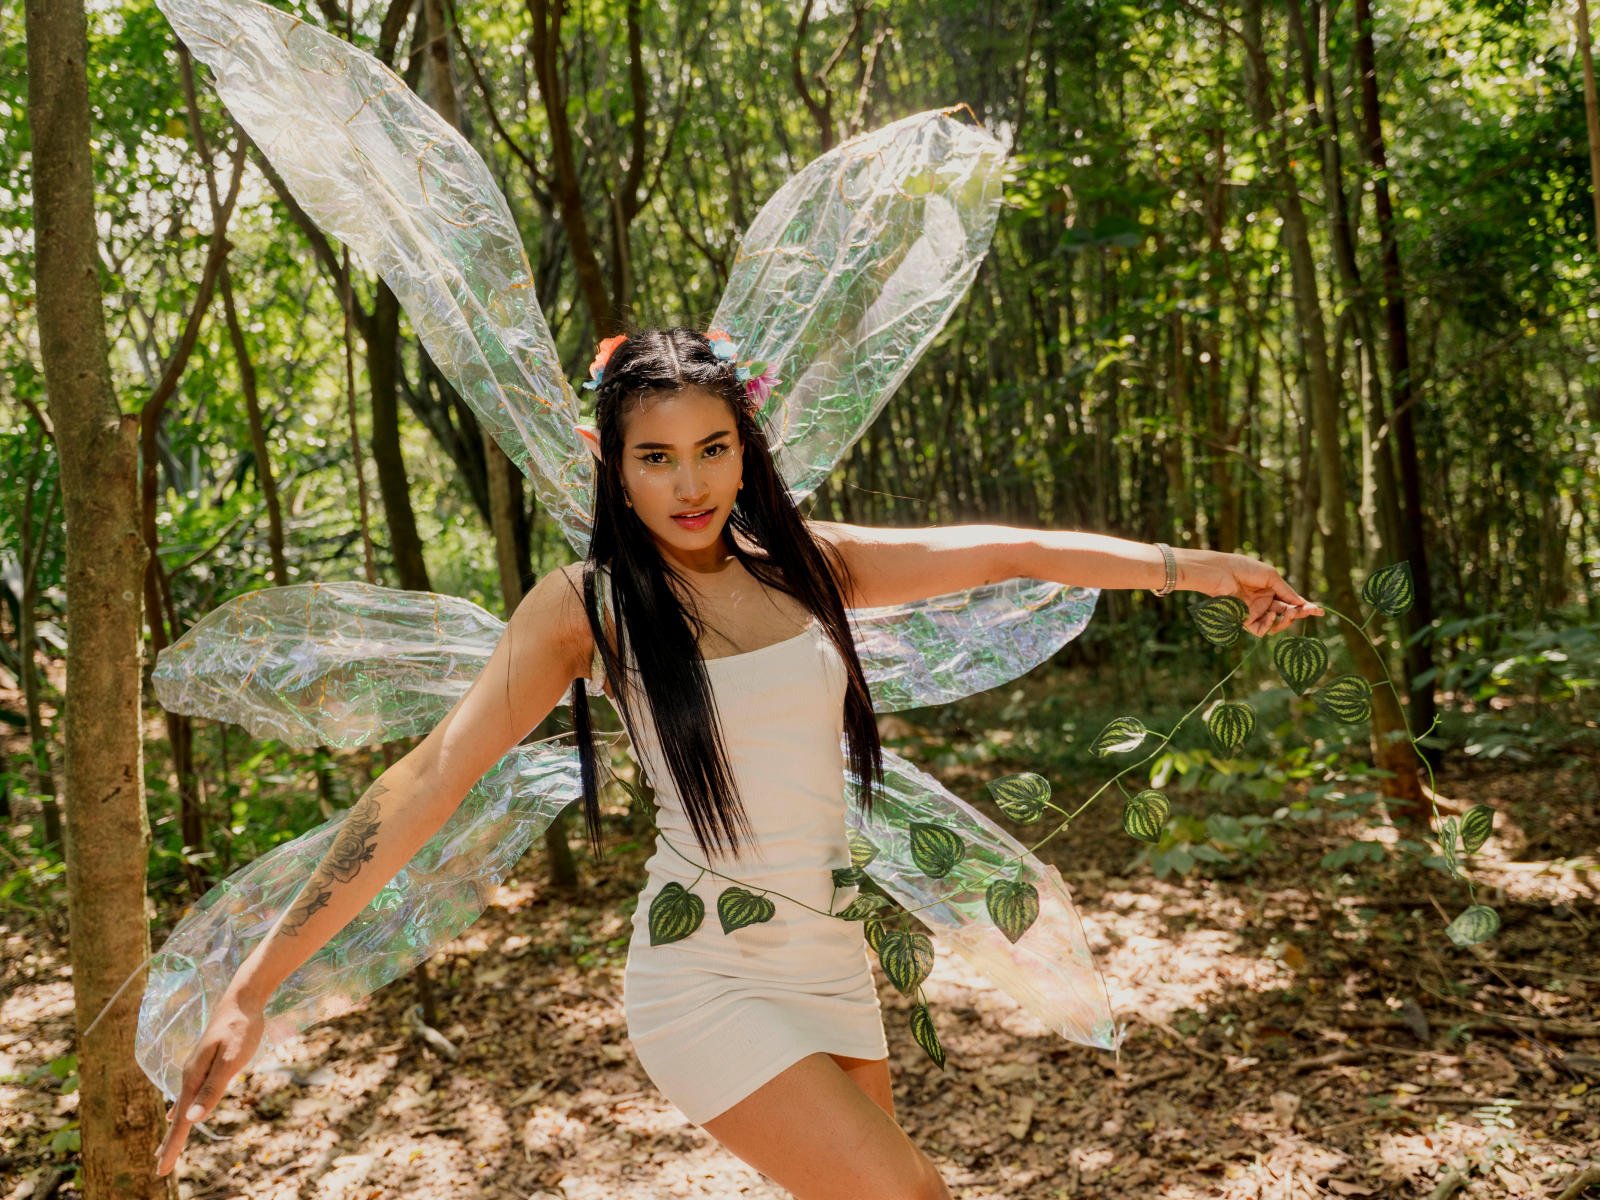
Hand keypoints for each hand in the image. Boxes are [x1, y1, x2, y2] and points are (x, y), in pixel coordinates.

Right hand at [155, 989, 263, 1176]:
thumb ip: (212, 1089)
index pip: (181, 1122)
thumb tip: (191, 1120)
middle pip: (178, 1118)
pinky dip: (181, 1110)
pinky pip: (188, 1094)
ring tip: (166, 1148)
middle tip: (159, 1170)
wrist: (243, 998)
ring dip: (175, 1130)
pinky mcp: (205, 1063)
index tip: (161, 1171)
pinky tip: (177, 1114)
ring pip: (183, 1106)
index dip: (172, 1147)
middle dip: (170, 1144)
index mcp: (193, 1078)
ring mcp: (196, 1069)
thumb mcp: (231, 1059)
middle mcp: (190, 1075)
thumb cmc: (240, 1028)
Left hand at [1179, 549, 1323, 637]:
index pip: (1290, 602)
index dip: (1304, 607)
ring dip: (1286, 620)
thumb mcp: (1271, 576)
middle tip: (1310, 612)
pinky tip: (1272, 615)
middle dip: (1299, 614)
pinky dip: (1270, 624)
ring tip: (1289, 611)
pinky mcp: (1244, 621)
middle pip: (1286, 614)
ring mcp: (1254, 613)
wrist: (1221, 572)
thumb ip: (1286, 591)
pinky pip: (1261, 630)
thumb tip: (1301, 603)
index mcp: (1270, 590)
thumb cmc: (1244, 569)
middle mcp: (1263, 603)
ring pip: (1276, 625)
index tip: (1320, 611)